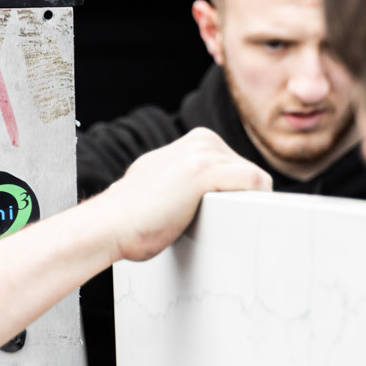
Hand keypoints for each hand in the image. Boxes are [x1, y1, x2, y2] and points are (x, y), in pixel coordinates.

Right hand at [92, 128, 270, 261]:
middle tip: (219, 221)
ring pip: (254, 179)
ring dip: (245, 205)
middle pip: (250, 172)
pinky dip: (255, 203)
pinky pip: (255, 182)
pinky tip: (238, 218)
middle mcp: (200, 141)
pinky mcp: (205, 171)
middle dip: (242, 199)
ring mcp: (203, 152)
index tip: (230, 214)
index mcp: (194, 142)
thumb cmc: (134, 217)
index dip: (238, 195)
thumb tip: (202, 196)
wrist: (110, 225)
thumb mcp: (166, 185)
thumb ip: (188, 180)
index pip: (238, 167)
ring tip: (217, 222)